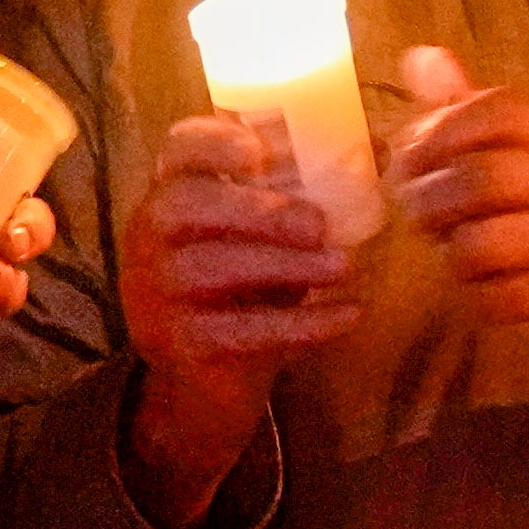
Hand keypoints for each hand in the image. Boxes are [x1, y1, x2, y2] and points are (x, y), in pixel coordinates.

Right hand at [117, 107, 362, 521]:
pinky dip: (300, 324)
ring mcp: (154, 294)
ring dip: (284, 266)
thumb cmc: (243, 292)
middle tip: (319, 224)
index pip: (178, 150)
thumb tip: (380, 151)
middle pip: (184, 205)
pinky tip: (346, 316)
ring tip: (343, 267)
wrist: (204, 386)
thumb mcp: (269, 240)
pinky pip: (237, 330)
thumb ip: (307, 197)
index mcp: (172, 194)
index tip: (261, 152)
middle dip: (257, 210)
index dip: (214, 142)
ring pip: (207, 268)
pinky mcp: (176, 345)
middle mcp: (148, 238)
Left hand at [386, 48, 528, 394]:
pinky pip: (507, 298)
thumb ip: (478, 114)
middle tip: (423, 219)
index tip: (411, 160)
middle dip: (430, 202)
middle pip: (478, 178)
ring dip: (454, 257)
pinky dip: (483, 301)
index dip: (437, 131)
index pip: (494, 110)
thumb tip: (418, 58)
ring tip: (462, 261)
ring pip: (485, 243)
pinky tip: (492, 295)